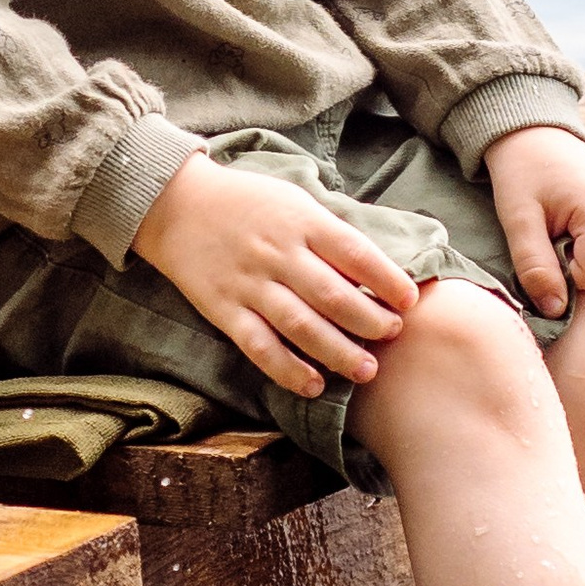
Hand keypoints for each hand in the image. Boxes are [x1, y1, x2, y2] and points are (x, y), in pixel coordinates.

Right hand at [132, 151, 420, 398]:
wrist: (175, 204)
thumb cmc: (246, 201)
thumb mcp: (294, 199)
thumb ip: (329, 232)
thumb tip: (377, 268)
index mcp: (301, 221)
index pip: (355, 253)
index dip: (387, 280)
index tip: (409, 300)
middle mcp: (278, 253)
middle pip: (333, 295)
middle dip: (370, 320)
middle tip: (393, 337)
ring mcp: (250, 284)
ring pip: (300, 325)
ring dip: (337, 351)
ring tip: (365, 370)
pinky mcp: (224, 310)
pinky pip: (259, 346)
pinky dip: (287, 369)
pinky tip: (312, 385)